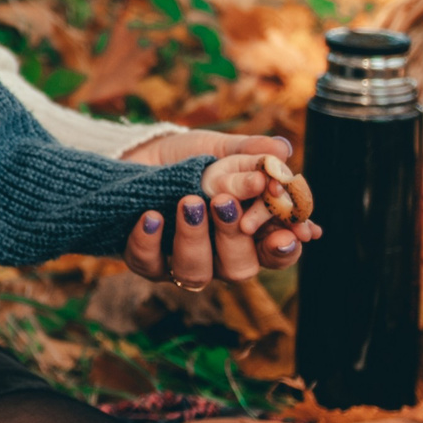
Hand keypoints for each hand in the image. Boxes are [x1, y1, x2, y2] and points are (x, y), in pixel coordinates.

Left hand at [118, 131, 317, 281]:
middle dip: (233, 237)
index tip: (287, 234)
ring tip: (189, 203)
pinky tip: (151, 216)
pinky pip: (148, 264)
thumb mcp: (218, 149)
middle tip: (224, 202)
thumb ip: (249, 152)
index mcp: (249, 232)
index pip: (277, 252)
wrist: (136, 156)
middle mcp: (219, 256)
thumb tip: (280, 150)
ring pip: (196, 272)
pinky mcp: (145, 260)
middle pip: (239, 268)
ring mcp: (182, 261)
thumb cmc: (187, 159)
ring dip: (194, 238)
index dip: (284, 249)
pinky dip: (149, 241)